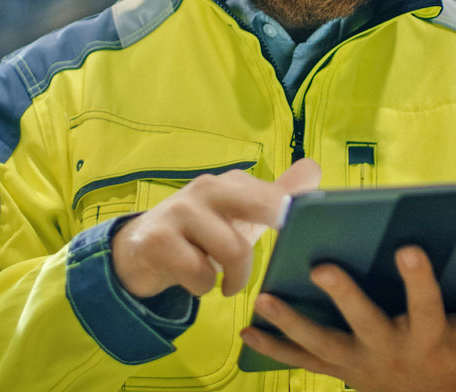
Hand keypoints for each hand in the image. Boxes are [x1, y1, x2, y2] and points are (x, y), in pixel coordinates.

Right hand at [112, 158, 321, 298]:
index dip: (297, 213)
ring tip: (226, 283)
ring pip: (234, 251)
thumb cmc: (203, 232)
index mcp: (232, 182)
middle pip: (262, 205)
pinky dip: (203, 287)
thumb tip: (314, 169)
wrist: (140, 249)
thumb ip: (276, 196)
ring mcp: (181, 210)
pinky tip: (194, 281)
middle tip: (282, 259)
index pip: (277, 193)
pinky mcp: (158, 239)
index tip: (311, 229)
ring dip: (235, 278)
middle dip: (279, 227)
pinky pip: (200, 274)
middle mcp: (208, 187)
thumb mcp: (241, 216)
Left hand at [240, 246, 455, 391]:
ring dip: (290, 322)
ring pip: (321, 344)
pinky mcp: (339, 370)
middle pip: (364, 322)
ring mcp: (359, 364)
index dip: (418, 279)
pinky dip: (274, 347)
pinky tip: (248, 329)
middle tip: (321, 267)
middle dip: (343, 296)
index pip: (425, 305)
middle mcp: (389, 351)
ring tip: (264, 297)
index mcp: (427, 338)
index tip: (408, 248)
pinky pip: (302, 361)